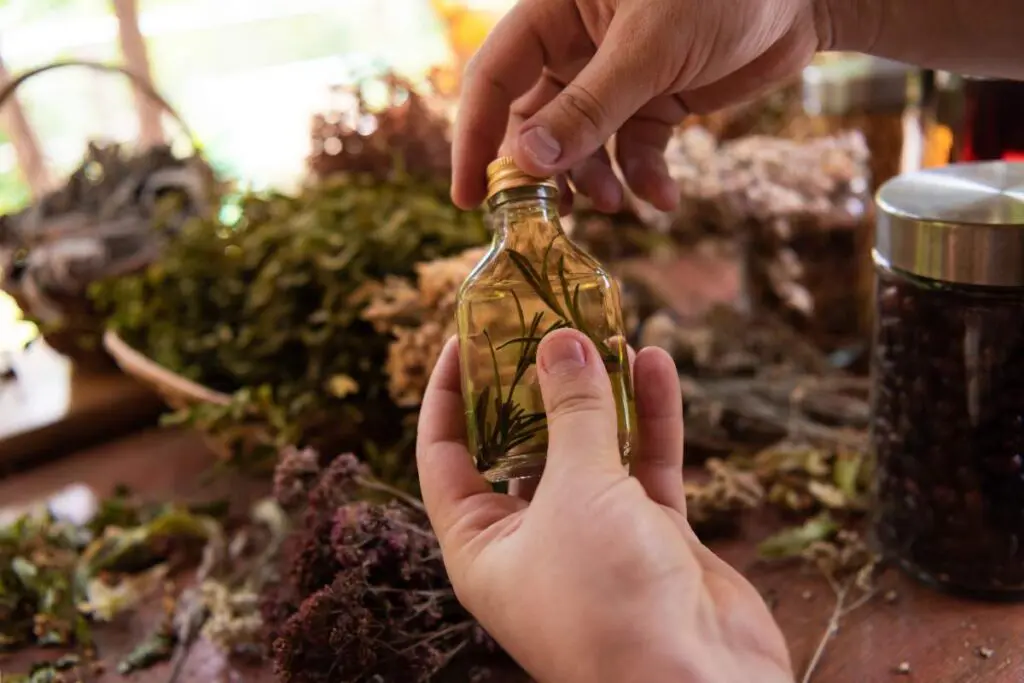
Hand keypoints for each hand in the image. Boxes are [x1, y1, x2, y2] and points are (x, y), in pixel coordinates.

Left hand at [417, 329, 792, 682]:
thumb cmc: (609, 602)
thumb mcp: (576, 494)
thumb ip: (571, 414)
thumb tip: (559, 342)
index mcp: (482, 545)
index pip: (445, 456)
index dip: (449, 395)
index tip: (464, 338)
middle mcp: (533, 540)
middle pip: (523, 444)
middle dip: (534, 383)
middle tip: (542, 321)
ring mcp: (597, 538)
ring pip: (592, 449)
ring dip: (599, 392)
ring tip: (603, 328)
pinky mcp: (653, 537)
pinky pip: (646, 466)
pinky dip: (651, 418)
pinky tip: (654, 364)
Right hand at [451, 0, 823, 212]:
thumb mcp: (650, 47)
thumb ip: (588, 108)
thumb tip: (526, 165)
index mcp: (556, 11)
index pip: (493, 76)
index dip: (476, 136)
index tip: (471, 197)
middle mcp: (578, 45)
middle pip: (536, 121)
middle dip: (546, 173)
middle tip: (551, 220)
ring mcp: (617, 76)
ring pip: (583, 144)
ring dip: (596, 181)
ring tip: (617, 205)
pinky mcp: (657, 100)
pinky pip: (634, 149)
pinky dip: (644, 177)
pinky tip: (664, 197)